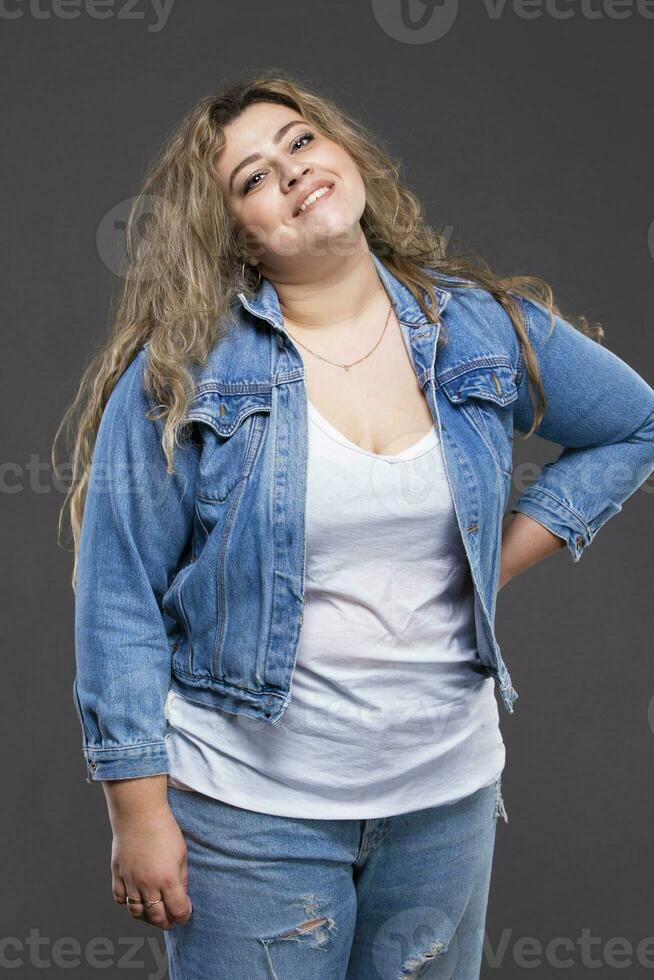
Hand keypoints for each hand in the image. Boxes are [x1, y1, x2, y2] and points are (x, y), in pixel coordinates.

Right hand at [110, 807, 192, 930]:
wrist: (139, 813)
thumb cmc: (164, 829)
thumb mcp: (181, 854)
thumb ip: (182, 878)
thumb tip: (182, 898)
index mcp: (167, 879)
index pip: (177, 910)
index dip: (183, 916)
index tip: (186, 913)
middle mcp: (147, 884)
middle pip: (156, 917)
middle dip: (166, 922)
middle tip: (171, 919)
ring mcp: (130, 881)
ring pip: (136, 912)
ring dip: (146, 918)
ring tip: (154, 913)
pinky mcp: (117, 874)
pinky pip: (119, 898)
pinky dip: (127, 904)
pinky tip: (136, 899)